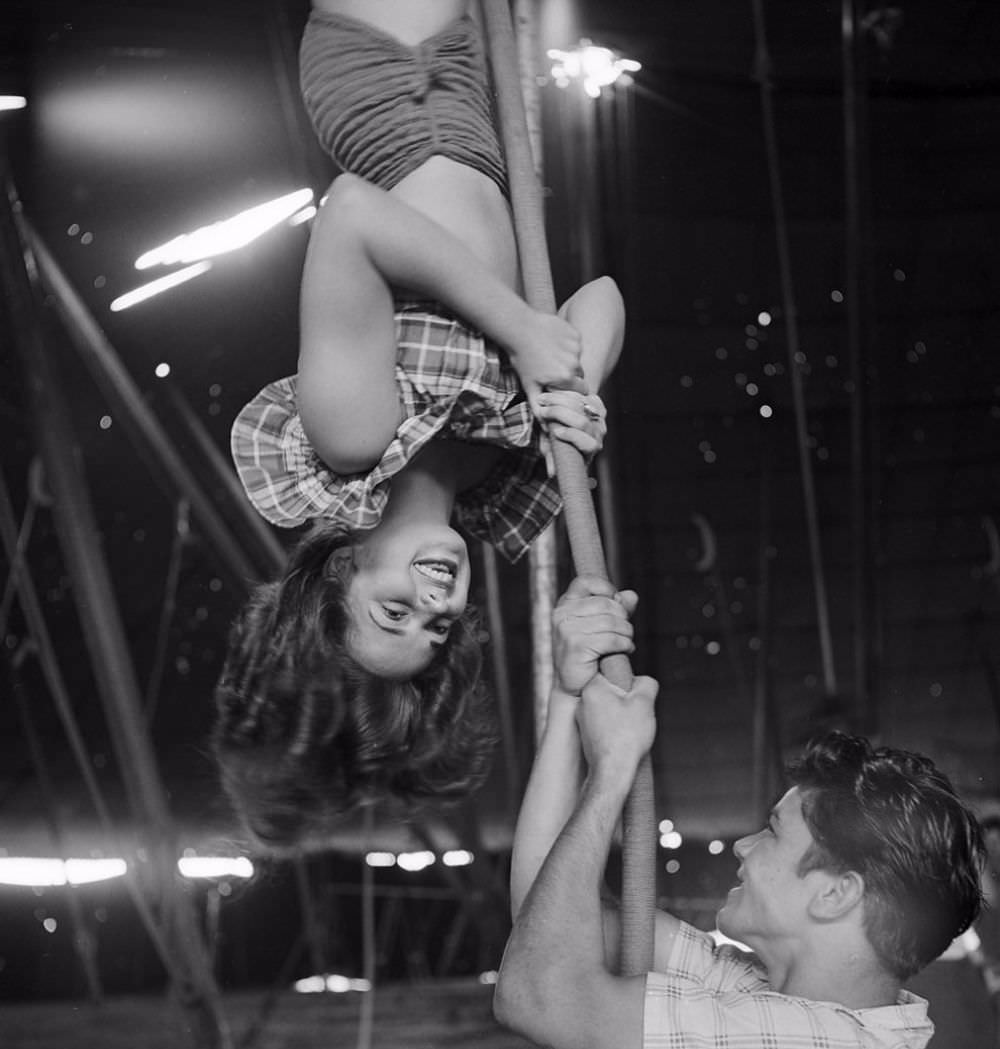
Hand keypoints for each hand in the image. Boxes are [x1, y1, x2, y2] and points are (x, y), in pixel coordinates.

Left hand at [508, 309, 586, 412]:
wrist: (518, 329)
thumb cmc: (522, 359)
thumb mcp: (529, 385)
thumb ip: (539, 407)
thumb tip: (546, 428)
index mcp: (566, 378)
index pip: (581, 390)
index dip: (571, 388)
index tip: (560, 383)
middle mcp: (575, 363)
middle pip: (581, 375)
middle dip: (571, 374)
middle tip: (553, 369)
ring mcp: (576, 347)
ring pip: (578, 358)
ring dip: (568, 358)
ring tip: (550, 354)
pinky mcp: (575, 334)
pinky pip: (576, 343)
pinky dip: (567, 344)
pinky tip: (553, 341)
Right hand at [535, 391, 606, 476]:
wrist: (570, 419)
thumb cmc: (560, 438)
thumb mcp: (555, 448)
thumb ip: (554, 458)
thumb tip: (552, 474)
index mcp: (590, 450)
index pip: (589, 445)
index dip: (572, 437)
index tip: (555, 431)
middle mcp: (598, 435)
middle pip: (582, 422)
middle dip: (559, 414)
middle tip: (542, 410)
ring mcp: (600, 419)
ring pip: (582, 406)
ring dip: (558, 400)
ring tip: (543, 399)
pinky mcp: (598, 405)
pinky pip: (583, 396)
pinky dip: (566, 393)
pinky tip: (554, 392)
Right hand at [553, 576, 636, 696]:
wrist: (575, 687)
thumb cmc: (588, 655)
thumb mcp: (601, 627)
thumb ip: (616, 609)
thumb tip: (631, 595)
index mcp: (565, 605)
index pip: (586, 581)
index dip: (606, 589)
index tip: (616, 604)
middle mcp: (562, 614)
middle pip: (606, 603)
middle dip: (623, 618)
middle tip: (626, 632)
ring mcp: (567, 630)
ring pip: (611, 622)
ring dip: (627, 633)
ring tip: (627, 642)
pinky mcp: (576, 646)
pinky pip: (611, 639)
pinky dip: (625, 644)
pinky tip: (626, 650)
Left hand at [578, 674, 657, 777]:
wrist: (612, 772)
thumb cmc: (626, 738)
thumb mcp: (644, 703)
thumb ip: (646, 683)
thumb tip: (643, 681)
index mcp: (593, 687)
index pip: (610, 669)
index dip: (627, 679)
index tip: (634, 692)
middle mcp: (582, 700)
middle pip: (610, 688)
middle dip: (626, 698)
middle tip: (635, 712)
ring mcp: (582, 718)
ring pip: (608, 706)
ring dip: (621, 713)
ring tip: (630, 727)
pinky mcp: (585, 733)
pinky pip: (604, 721)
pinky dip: (615, 726)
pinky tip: (624, 737)